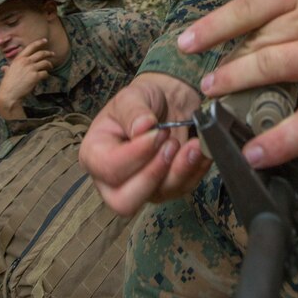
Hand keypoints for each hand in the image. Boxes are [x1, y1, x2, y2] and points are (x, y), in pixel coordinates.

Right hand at [0, 38, 54, 119]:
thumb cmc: (7, 84)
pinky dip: (46, 75)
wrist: (9, 94)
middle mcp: (26, 61)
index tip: (45, 40)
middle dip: (49, 53)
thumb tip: (4, 68)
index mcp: (19, 59)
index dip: (39, 42)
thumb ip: (7, 68)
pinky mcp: (36, 76)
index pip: (31, 47)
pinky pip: (45, 73)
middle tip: (53, 54)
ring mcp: (31, 68)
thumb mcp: (7, 73)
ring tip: (51, 67)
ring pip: (45, 62)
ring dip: (50, 64)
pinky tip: (45, 76)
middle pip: (41, 53)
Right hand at [79, 72, 210, 215]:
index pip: (110, 169)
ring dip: (180, 171)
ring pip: (159, 196)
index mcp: (96, 154)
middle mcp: (113, 180)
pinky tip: (201, 150)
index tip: (157, 131)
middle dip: (154, 174)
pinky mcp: (166, 188)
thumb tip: (142, 126)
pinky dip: (195, 170)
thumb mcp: (132, 96)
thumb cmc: (142, 100)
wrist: (166, 101)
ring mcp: (141, 188)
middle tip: (170, 144)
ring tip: (193, 144)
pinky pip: (182, 189)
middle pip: (125, 201)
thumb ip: (133, 110)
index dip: (136, 155)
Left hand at [177, 0, 297, 167]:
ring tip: (214, 102)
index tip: (186, 41)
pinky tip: (257, 151)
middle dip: (223, 64)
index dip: (213, 25)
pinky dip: (280, 139)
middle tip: (202, 83)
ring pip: (272, 71)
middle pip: (256, 41)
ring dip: (236, 89)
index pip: (250, 7)